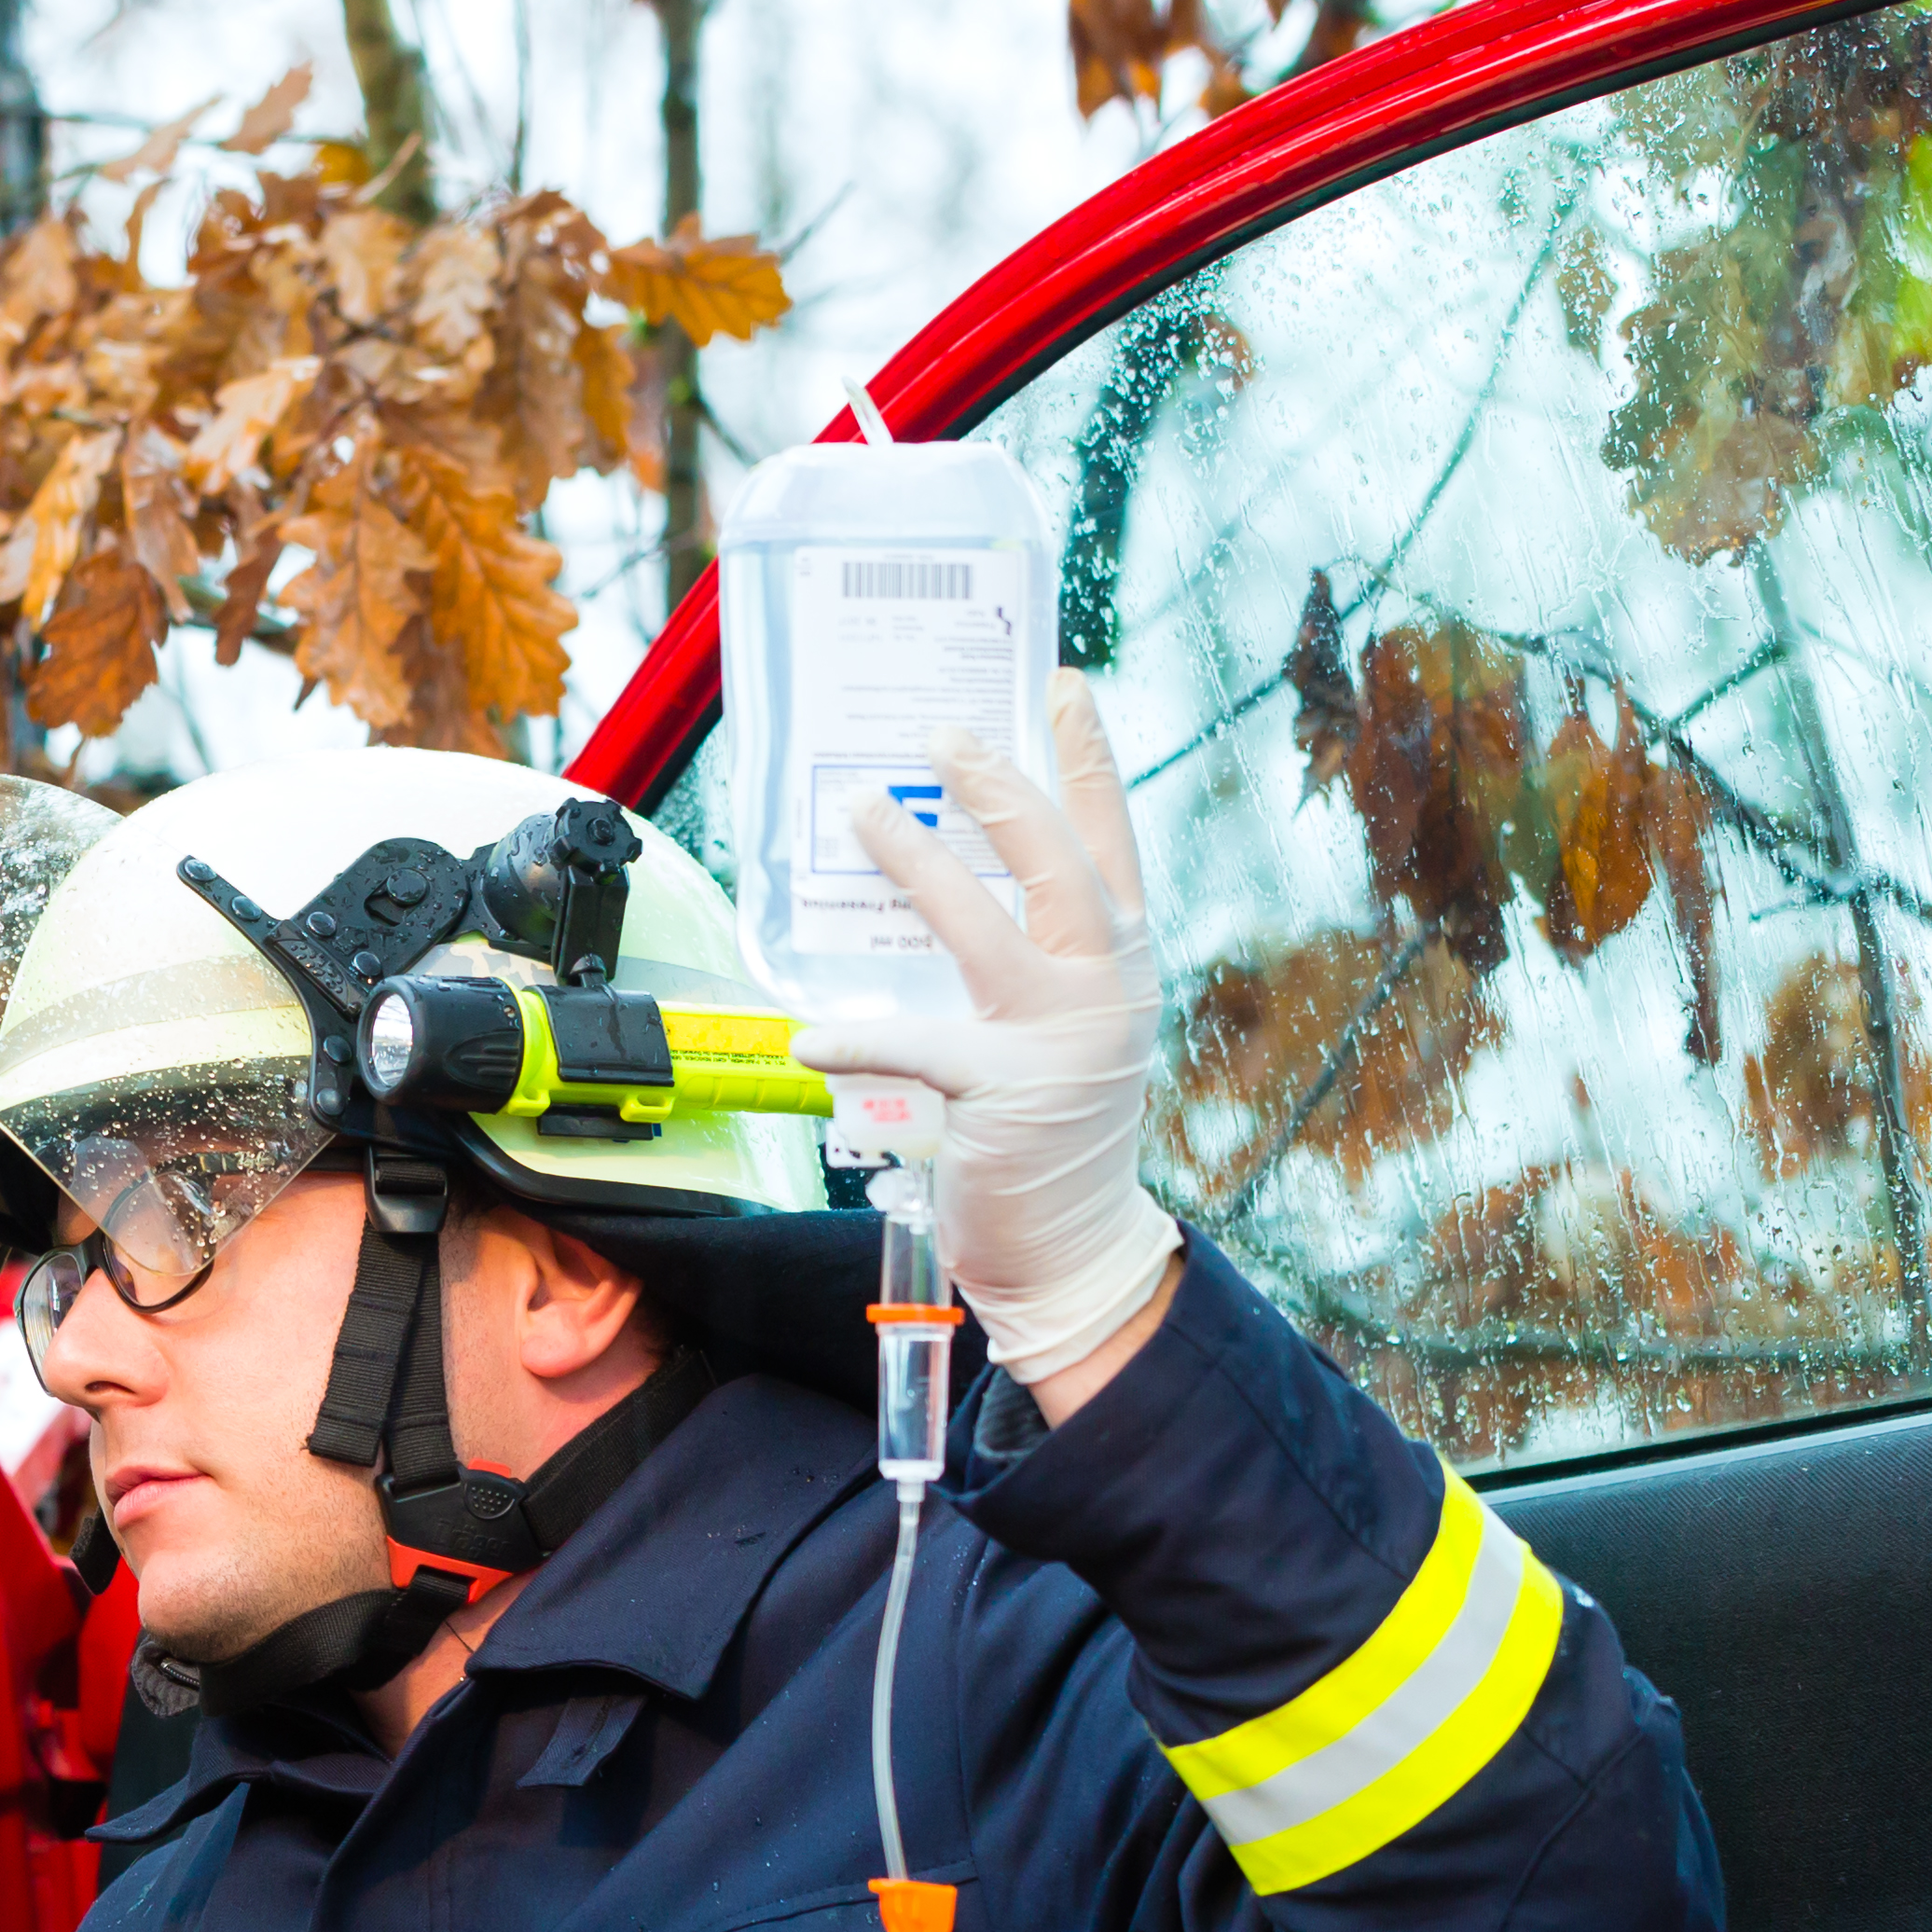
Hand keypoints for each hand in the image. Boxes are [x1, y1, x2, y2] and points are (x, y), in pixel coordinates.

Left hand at [797, 672, 1184, 1393]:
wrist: (1073, 1245)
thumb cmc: (1051, 1127)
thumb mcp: (1054, 1024)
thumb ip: (1023, 954)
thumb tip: (941, 876)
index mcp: (1122, 960)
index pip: (1110, 838)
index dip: (1088, 759)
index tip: (1063, 687)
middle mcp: (1107, 986)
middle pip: (1059, 861)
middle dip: (1002, 788)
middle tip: (945, 732)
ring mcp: (1062, 1038)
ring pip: (988, 928)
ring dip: (923, 863)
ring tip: (866, 812)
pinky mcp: (1005, 1095)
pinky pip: (918, 1049)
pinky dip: (861, 1039)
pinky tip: (809, 1035)